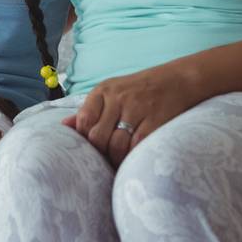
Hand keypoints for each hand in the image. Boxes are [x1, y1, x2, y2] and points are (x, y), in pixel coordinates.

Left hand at [62, 61, 202, 167]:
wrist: (177, 80)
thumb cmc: (139, 90)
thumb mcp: (111, 92)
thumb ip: (89, 110)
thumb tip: (64, 125)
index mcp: (103, 91)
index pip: (83, 121)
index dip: (85, 140)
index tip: (93, 148)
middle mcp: (118, 98)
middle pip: (97, 137)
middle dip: (100, 153)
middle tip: (106, 159)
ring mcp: (137, 109)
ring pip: (116, 145)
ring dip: (116, 159)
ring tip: (119, 161)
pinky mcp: (155, 121)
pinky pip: (137, 146)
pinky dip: (132, 157)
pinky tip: (133, 158)